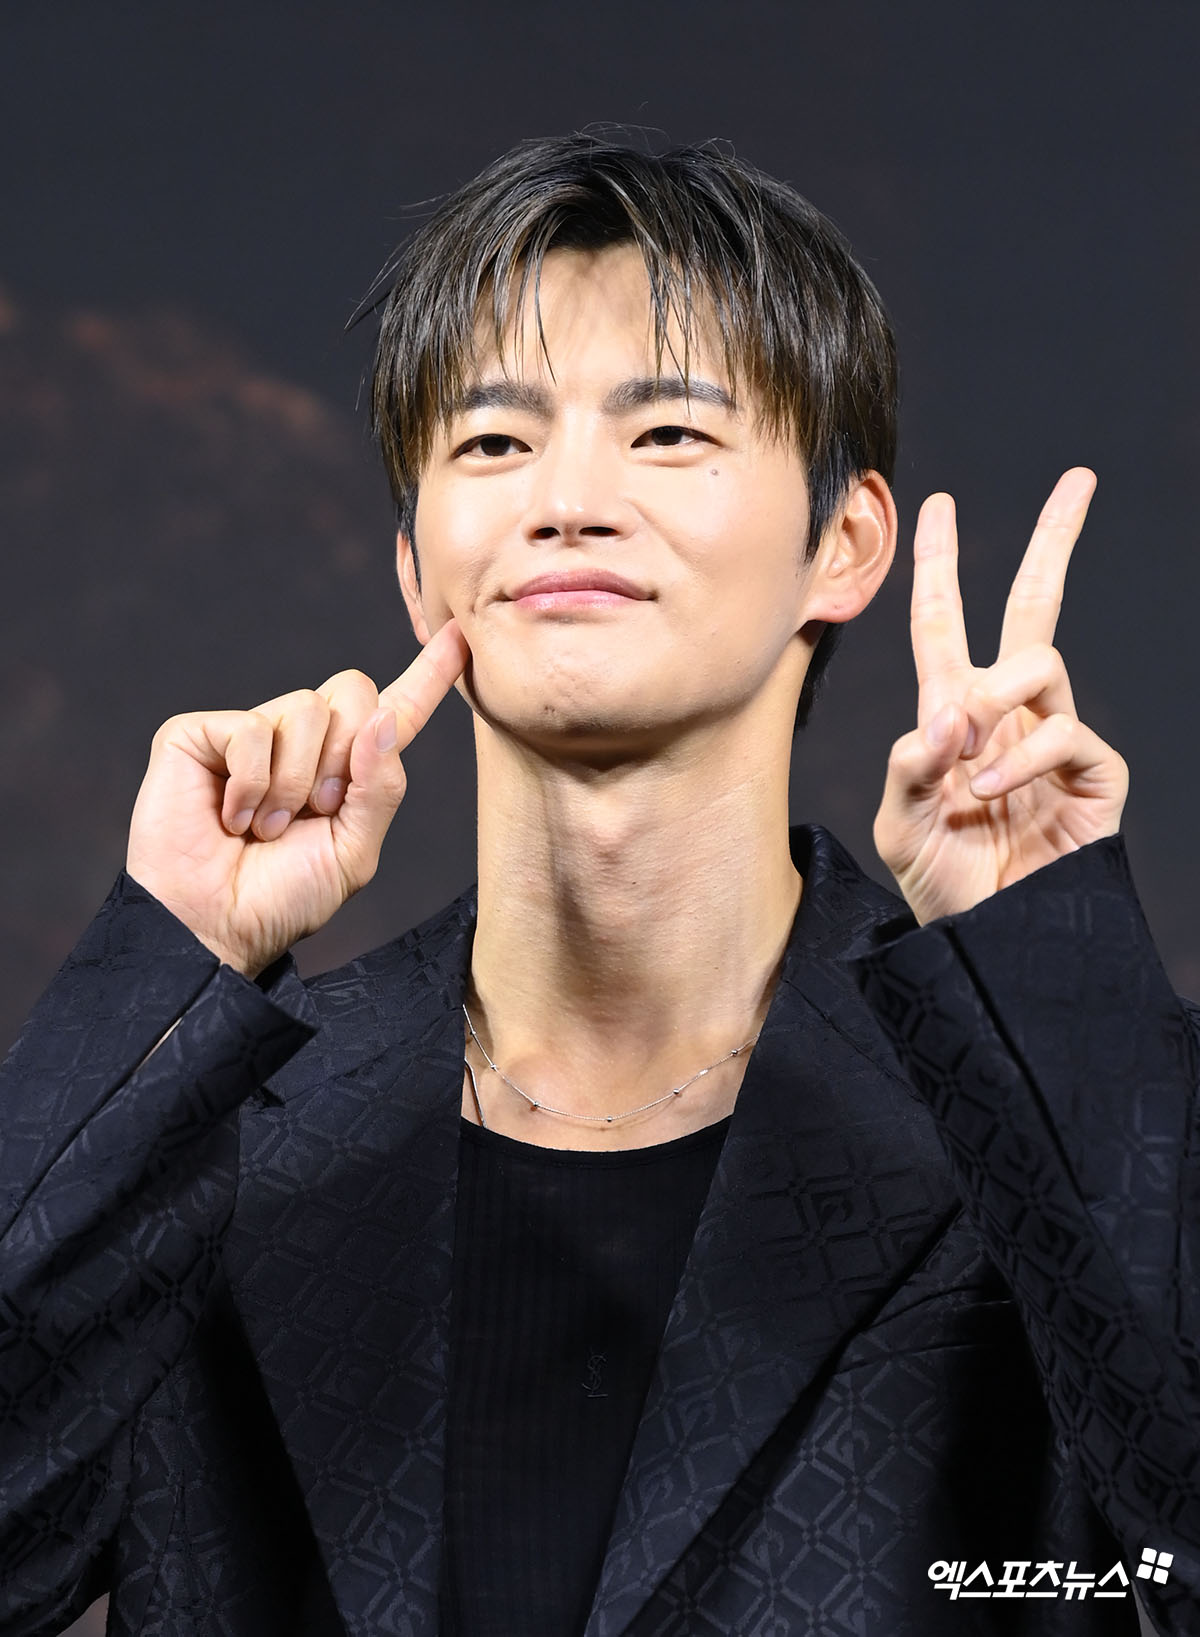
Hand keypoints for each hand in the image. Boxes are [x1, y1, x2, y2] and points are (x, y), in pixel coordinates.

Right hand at [127, 620, 469, 975]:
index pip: (397, 709)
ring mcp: (249, 732)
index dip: (431, 672)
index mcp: (348, 768)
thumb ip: (380, 787)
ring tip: (268, 826)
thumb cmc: (282, 899)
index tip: (461, 635)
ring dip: (295, 781)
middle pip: (353, 689)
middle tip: (315, 810)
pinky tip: (232, 816)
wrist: (214, 926)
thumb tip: (382, 718)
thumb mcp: (354, 851)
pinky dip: (251, 782)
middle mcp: (301, 740)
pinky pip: (252, 728)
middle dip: (345, 756)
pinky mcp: (198, 733)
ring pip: (306, 707)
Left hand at [873, 469, 1127, 924]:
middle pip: (1036, 608)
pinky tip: (989, 792)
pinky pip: (1064, 730)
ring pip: (1042, 662)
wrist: (992, 944)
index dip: (939, 565)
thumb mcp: (899, 825)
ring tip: (969, 767)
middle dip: (1055, 543)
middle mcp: (1006, 714)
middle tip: (1079, 481)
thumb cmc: (944, 886)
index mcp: (951, 715)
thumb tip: (951, 708)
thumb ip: (909, 764)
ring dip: (998, 701)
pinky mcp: (1094, 773)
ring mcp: (1053, 739)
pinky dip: (1020, 757)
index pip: (944, 623)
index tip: (937, 505)